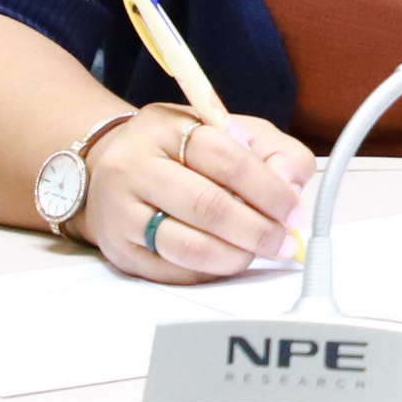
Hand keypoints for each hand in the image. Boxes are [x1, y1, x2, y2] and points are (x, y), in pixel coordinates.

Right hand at [82, 103, 318, 283]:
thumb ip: (272, 151)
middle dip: (257, 230)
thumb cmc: (179, 149)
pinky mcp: (117, 251)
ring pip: (187, 246)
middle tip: (283, 242)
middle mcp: (135, 168)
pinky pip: (171, 272)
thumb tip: (292, 188)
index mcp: (167, 129)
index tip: (294, 212)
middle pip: (207, 206)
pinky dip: (209, 271)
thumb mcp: (228, 130)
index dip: (270, 190)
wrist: (108, 166)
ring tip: (256, 253)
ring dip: (234, 256)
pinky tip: (225, 260)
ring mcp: (120, 212)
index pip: (228, 160)